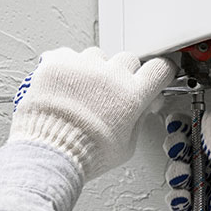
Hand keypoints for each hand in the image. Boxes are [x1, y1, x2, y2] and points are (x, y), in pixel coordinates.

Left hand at [10, 47, 176, 180]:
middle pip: (128, 59)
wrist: (50, 153)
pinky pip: (68, 55)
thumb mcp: (127, 146)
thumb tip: (143, 107)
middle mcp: (110, 75)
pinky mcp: (57, 64)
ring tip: (84, 91)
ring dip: (95, 69)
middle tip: (113, 92)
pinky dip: (68, 67)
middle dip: (124, 74)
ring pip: (97, 56)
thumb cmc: (88, 154)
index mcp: (132, 95)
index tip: (156, 75)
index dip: (160, 72)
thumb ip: (138, 120)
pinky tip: (66, 84)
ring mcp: (83, 67)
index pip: (159, 68)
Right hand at [163, 111, 210, 210]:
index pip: (204, 138)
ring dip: (176, 172)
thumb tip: (210, 119)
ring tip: (182, 176)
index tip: (176, 124)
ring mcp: (209, 195)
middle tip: (176, 148)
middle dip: (177, 148)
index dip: (187, 129)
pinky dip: (177, 199)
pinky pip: (181, 204)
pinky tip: (182, 196)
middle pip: (187, 155)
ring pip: (181, 177)